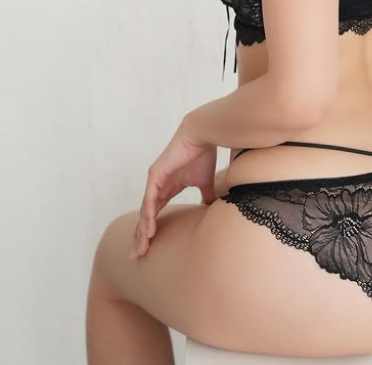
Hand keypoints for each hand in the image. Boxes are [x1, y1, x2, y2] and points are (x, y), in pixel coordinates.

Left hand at [129, 119, 216, 259]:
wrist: (202, 135)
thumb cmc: (203, 154)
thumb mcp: (205, 182)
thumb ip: (206, 196)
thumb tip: (213, 210)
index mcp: (167, 188)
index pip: (155, 213)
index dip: (150, 230)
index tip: (148, 249)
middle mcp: (157, 186)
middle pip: (146, 216)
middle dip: (141, 236)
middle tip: (137, 256)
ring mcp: (154, 181)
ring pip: (146, 211)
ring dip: (143, 231)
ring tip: (141, 248)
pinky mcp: (156, 175)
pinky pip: (150, 199)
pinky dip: (148, 216)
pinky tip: (148, 231)